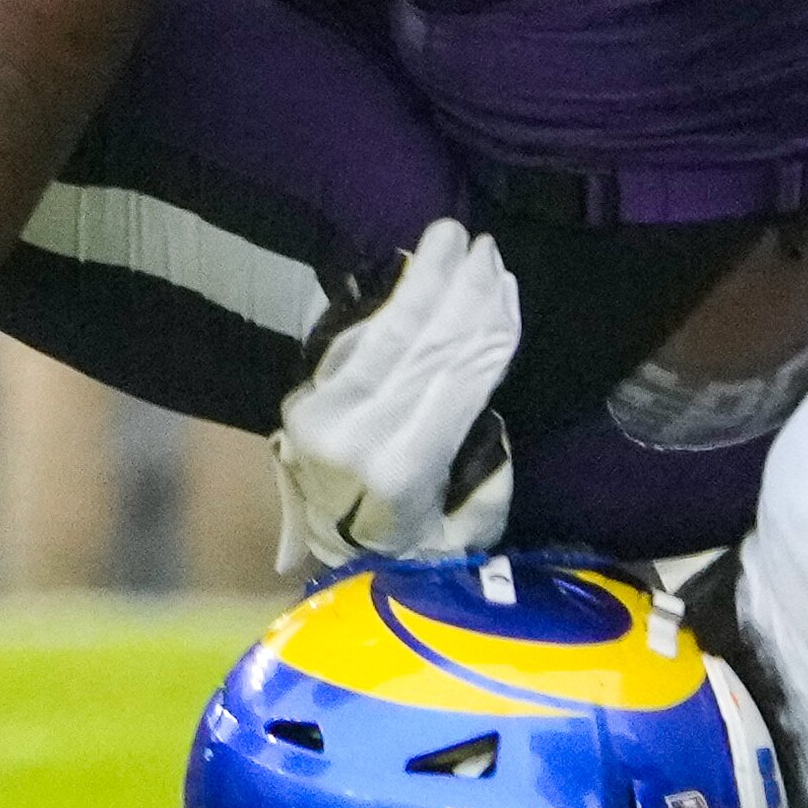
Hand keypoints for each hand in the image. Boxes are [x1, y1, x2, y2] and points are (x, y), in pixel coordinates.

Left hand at [275, 220, 521, 571]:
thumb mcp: (473, 535)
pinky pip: (348, 342)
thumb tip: (491, 416)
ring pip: (382, 335)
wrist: (339, 567)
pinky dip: (382, 304)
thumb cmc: (422, 553)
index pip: (459, 378)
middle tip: (482, 245)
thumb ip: (488, 479)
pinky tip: (408, 272)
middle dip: (458, 293)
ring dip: (419, 284)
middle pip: (421, 347)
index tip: (506, 279)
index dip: (486, 325)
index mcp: (402, 472)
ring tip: (447, 239)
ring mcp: (320, 419)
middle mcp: (355, 439)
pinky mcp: (301, 405)